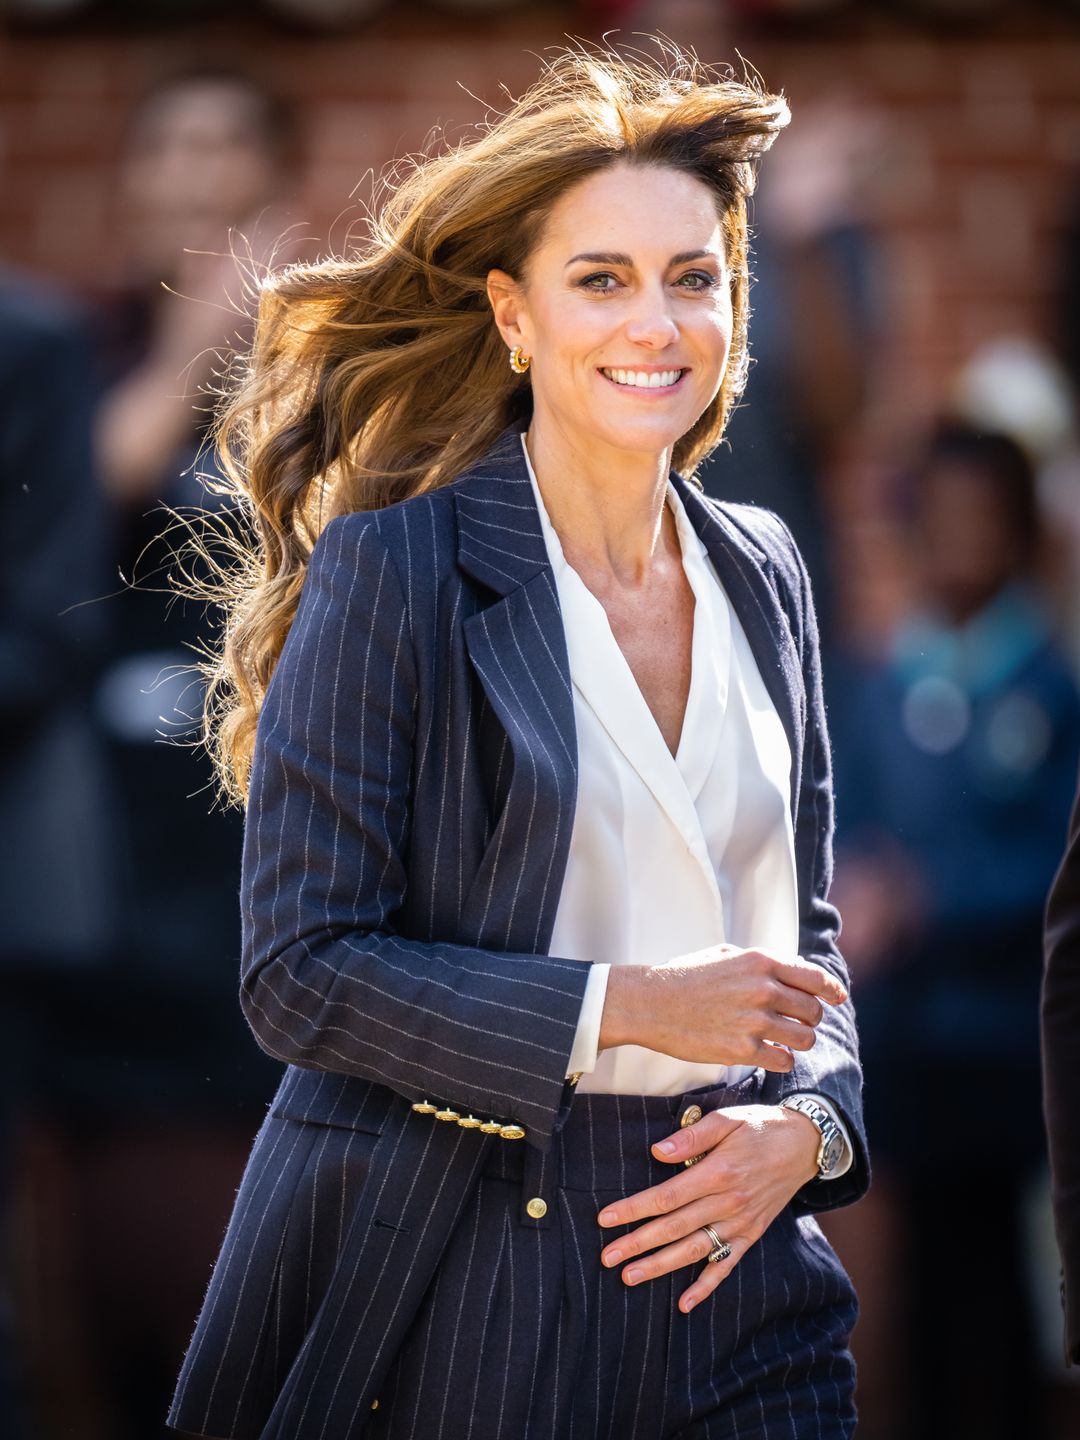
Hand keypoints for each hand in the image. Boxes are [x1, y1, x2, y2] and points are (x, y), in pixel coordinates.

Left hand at [596, 1103, 819, 1312]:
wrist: (805, 1144)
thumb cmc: (760, 1127)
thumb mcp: (727, 1119)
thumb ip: (692, 1137)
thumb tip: (658, 1152)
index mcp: (718, 1173)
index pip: (666, 1197)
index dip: (634, 1209)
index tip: (606, 1219)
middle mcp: (728, 1203)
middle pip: (674, 1228)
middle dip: (637, 1244)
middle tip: (607, 1257)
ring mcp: (741, 1223)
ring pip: (694, 1251)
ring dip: (660, 1266)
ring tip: (630, 1277)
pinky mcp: (752, 1234)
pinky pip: (726, 1265)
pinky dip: (706, 1286)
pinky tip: (685, 1304)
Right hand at [600, 947, 847, 1073]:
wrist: (650, 1002)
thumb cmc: (685, 976)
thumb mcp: (725, 954)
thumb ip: (761, 962)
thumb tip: (792, 969)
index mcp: (761, 961)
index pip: (814, 977)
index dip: (831, 990)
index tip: (837, 998)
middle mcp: (763, 989)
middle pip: (813, 1011)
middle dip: (811, 1019)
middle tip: (799, 1023)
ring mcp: (754, 1020)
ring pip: (804, 1038)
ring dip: (799, 1042)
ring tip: (786, 1041)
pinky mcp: (742, 1049)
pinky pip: (782, 1060)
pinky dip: (782, 1060)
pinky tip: (770, 1055)